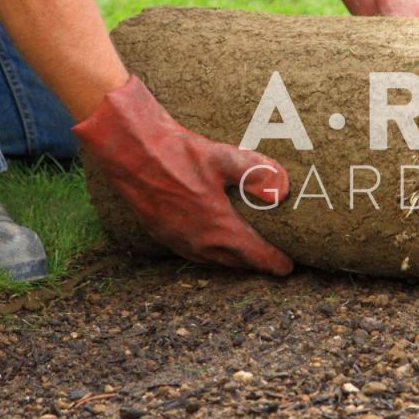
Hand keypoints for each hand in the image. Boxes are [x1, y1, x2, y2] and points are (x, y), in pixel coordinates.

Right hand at [74, 76, 292, 273]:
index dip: (274, 262)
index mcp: (216, 226)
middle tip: (273, 263)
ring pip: (212, 261)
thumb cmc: (178, 153)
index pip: (253, 254)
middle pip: (235, 262)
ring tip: (248, 258)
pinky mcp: (161, 233)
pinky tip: (214, 246)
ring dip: (233, 261)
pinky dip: (210, 255)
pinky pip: (193, 254)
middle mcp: (197, 241)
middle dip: (256, 264)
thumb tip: (283, 190)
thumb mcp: (224, 158)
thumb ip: (257, 173)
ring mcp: (177, 240)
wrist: (130, 151)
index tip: (288, 267)